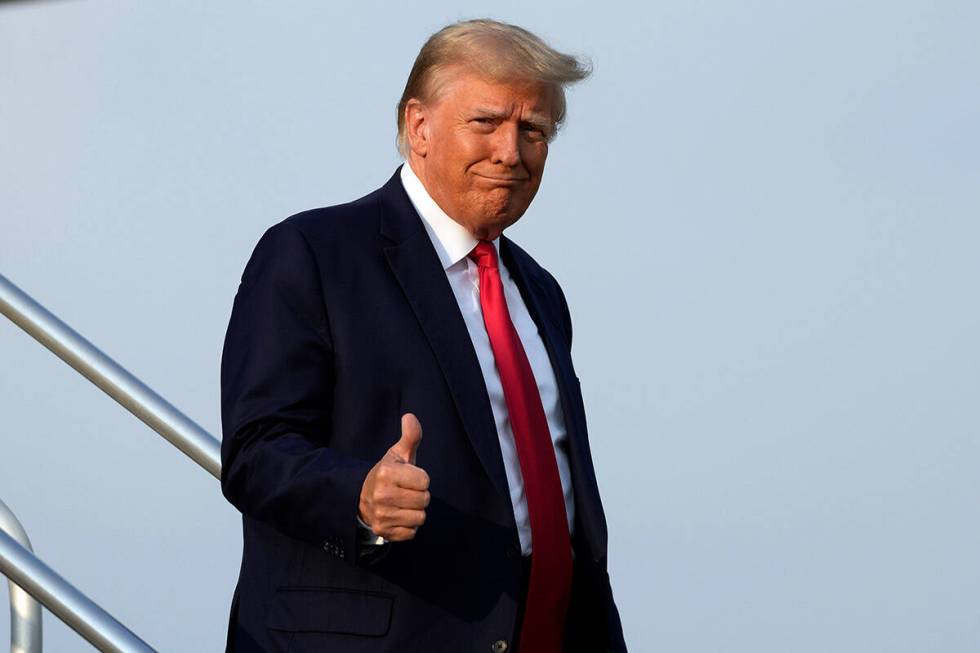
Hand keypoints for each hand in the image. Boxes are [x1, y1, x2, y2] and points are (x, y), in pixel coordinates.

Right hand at [358, 413, 429, 540]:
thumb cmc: (388, 474)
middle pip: (424, 500)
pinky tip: (398, 516)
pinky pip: (412, 532)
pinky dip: (408, 526)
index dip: (420, 479)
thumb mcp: (397, 454)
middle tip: (406, 491)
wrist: (363, 498)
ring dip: (415, 511)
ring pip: (420, 517)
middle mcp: (381, 495)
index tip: (409, 478)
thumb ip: (410, 436)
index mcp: (386, 473)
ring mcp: (381, 515)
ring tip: (402, 504)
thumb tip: (410, 416)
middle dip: (420, 495)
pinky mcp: (383, 531)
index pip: (425, 481)